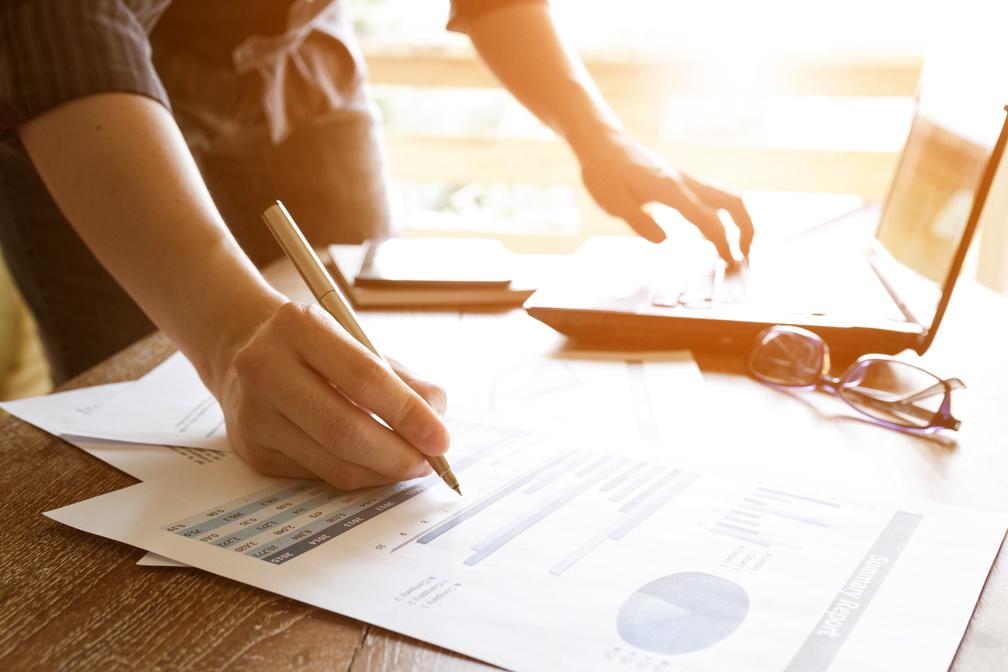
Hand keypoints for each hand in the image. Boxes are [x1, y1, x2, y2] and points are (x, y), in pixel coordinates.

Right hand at [217, 301, 450, 489]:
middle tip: (428, 463)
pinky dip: (357, 475)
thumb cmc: (318, 350)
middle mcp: (266, 367)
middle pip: (345, 429)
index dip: (409, 414)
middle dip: (397, 455)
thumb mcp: (359, 345)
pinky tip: (372, 465)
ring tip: (407, 464)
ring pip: (333, 462)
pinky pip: (318, 475)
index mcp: (300, 326)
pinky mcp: (252, 448)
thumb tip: (437, 419)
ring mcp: (254, 412)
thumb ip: (404, 380)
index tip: (440, 439)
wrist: (245, 353)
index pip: (365, 378)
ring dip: (381, 472)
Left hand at [579, 132, 753, 262]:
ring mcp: (684, 180)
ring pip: (725, 197)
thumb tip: (664, 240)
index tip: (730, 262)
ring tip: (735, 247)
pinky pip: (710, 198)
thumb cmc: (604, 171)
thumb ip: (639, 222)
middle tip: (743, 255)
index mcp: (669, 190)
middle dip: (745, 228)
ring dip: (737, 221)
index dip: (722, 242)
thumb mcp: (613, 202)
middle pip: (732, 201)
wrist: (602, 142)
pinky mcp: (679, 182)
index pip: (707, 218)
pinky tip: (712, 233)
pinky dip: (721, 216)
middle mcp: (684, 183)